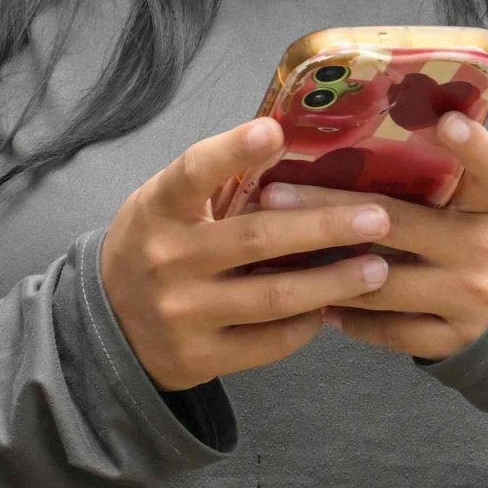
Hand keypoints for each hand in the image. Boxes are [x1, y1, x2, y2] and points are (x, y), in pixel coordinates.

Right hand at [97, 118, 403, 391]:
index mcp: (157, 210)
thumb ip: (214, 182)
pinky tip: (332, 308)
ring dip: (333, 282)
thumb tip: (290, 140)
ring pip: (273, 298)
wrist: (110, 327)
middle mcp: (167, 260)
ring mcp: (183, 313)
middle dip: (323, 227)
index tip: (275, 131)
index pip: (193, 173)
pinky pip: (268, 342)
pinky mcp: (199, 356)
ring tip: (377, 269)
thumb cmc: (156, 246)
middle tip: (378, 218)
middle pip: (256, 239)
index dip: (232, 151)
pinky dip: (306, 324)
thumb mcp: (165, 206)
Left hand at [263, 111, 487, 360]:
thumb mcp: (478, 200)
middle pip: (397, 224)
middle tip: (273, 196)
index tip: (446, 121)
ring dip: (323, 269)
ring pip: (381, 284)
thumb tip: (358, 136)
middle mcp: (485, 249)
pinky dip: (348, 316)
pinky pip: (387, 330)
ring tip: (275, 251)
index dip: (473, 147)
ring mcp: (470, 299)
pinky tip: (316, 302)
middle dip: (329, 210)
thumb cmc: (478, 233)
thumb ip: (443, 174)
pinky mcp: (453, 339)